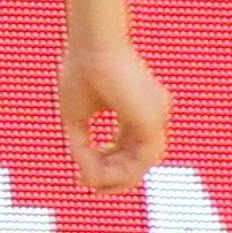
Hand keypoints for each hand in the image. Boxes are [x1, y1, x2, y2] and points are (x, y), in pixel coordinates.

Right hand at [55, 40, 167, 197]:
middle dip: (113, 176)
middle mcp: (152, 116)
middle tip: (87, 185)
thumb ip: (82, 147)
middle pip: (137, 158)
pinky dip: (120, 171)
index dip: (105, 164)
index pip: (127, 147)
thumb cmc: (80, 72)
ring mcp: (156, 118)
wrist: (91, 47)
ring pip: (143, 163)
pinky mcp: (152, 121)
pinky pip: (141, 158)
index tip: (81, 175)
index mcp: (136, 111)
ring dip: (117, 178)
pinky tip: (98, 175)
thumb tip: (84, 179)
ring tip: (92, 183)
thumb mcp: (75, 118)